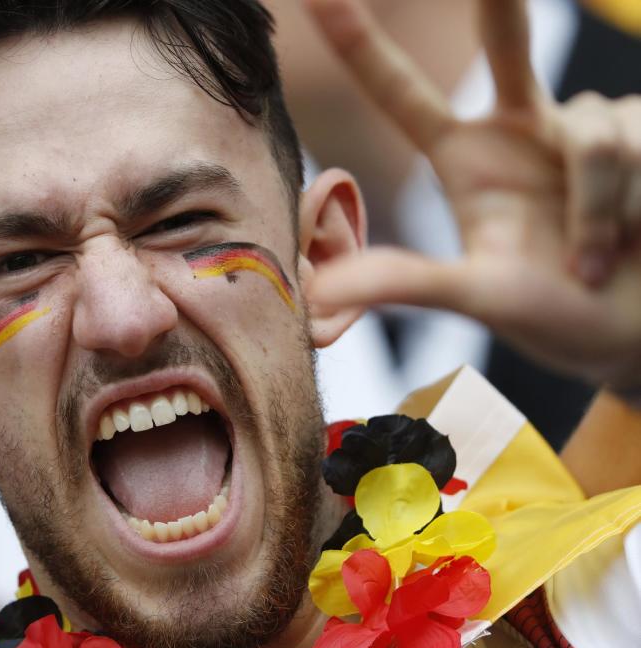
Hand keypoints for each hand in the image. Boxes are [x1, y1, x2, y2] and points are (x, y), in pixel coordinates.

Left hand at [304, 0, 640, 389]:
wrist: (636, 330)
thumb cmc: (552, 317)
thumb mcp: (477, 298)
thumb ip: (407, 284)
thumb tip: (320, 292)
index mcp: (463, 157)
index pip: (401, 93)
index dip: (362, 45)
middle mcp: (519, 125)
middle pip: (506, 36)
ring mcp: (585, 122)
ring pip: (592, 140)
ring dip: (596, 215)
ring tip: (595, 263)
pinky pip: (633, 152)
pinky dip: (632, 210)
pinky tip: (639, 234)